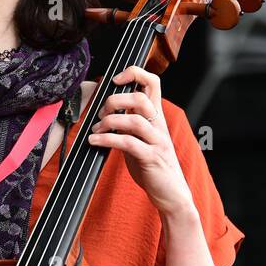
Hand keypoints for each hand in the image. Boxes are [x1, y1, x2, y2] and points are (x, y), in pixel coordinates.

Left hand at [86, 66, 195, 219]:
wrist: (170, 193)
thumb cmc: (153, 165)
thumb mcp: (141, 139)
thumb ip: (129, 124)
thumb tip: (106, 113)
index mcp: (156, 117)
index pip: (153, 82)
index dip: (135, 73)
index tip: (115, 79)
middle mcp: (158, 126)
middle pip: (141, 98)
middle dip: (115, 101)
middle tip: (100, 114)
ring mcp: (157, 141)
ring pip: (135, 120)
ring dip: (109, 122)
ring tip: (95, 130)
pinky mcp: (151, 158)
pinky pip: (128, 143)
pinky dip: (108, 140)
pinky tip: (95, 141)